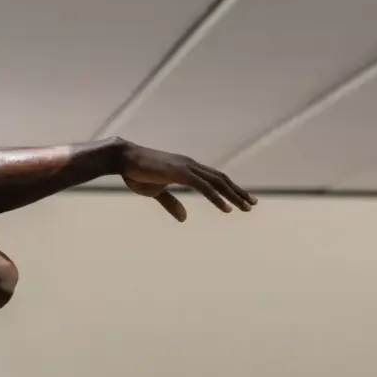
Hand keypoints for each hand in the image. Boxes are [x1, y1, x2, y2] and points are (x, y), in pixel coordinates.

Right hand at [118, 140, 256, 220]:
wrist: (123, 159)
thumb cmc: (136, 173)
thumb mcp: (156, 192)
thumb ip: (171, 203)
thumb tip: (185, 218)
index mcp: (186, 168)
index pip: (214, 178)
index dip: (229, 188)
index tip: (242, 199)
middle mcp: (191, 165)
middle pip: (221, 179)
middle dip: (238, 192)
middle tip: (253, 204)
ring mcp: (187, 167)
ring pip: (217, 182)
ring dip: (233, 195)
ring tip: (245, 207)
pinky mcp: (180, 173)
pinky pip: (204, 187)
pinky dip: (217, 198)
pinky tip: (227, 209)